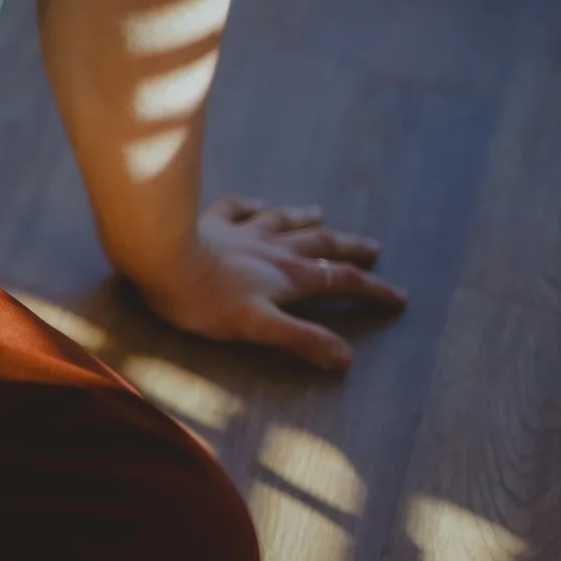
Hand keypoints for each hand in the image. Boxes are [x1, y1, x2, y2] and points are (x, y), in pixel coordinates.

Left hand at [129, 196, 406, 369]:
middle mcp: (274, 250)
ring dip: (306, 219)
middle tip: (373, 247)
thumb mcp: (259, 328)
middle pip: (321, 245)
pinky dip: (251, 205)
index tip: (399, 297)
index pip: (343, 282)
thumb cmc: (207, 300)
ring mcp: (243, 232)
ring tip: (321, 214)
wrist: (161, 258)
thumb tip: (345, 358)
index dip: (373, 291)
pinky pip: (237, 207)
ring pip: (284, 222)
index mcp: (290, 277)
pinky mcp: (211, 222)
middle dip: (350, 248)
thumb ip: (301, 340)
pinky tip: (255, 202)